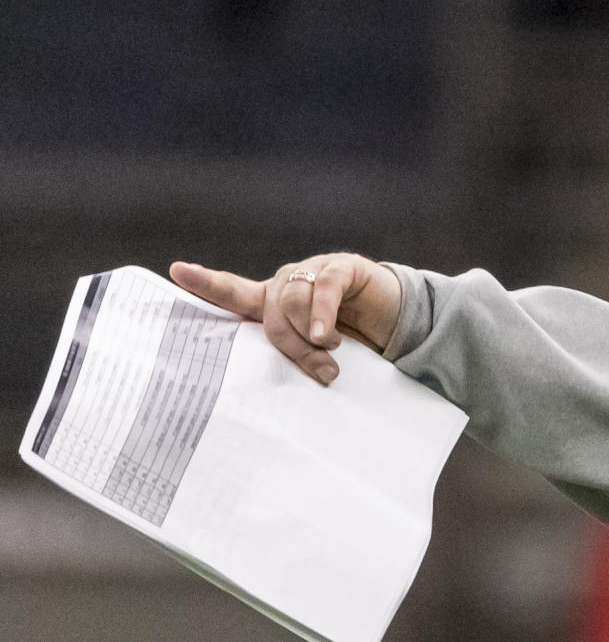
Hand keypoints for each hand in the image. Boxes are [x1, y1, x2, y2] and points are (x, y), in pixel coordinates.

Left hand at [169, 253, 401, 384]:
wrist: (397, 321)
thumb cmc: (353, 340)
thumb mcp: (321, 353)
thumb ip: (305, 356)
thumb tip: (318, 374)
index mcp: (274, 303)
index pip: (234, 292)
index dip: (207, 283)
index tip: (178, 270)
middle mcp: (288, 283)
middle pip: (271, 311)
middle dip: (292, 345)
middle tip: (322, 370)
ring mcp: (315, 271)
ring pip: (293, 299)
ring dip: (310, 333)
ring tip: (331, 351)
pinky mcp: (344, 267)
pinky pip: (325, 287)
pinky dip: (323, 314)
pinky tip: (328, 334)